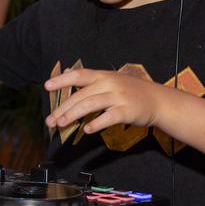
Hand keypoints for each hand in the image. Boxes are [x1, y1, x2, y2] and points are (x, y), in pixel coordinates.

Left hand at [44, 67, 163, 134]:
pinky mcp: (126, 111)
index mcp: (103, 75)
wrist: (158, 100)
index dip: (62, 80)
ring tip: (61, 124)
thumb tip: (66, 75)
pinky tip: (87, 130)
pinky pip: (108, 117)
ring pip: (90, 105)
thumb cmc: (131, 91)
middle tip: (50, 120)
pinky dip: (96, 124)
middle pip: (80, 95)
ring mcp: (118, 97)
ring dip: (73, 115)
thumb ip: (89, 80)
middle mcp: (109, 84)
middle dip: (62, 108)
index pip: (79, 75)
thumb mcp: (111, 79)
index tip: (46, 87)